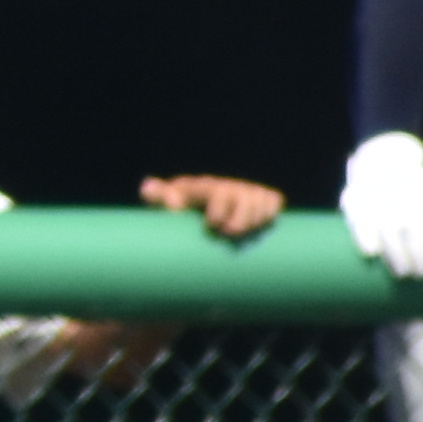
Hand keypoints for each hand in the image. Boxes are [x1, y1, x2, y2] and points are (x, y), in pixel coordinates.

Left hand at [140, 171, 285, 240]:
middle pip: (243, 197)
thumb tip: (148, 188)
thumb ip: (156, 196)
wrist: (196, 212)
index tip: (213, 225)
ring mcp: (245, 191)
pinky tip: (261, 225)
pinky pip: (274, 201)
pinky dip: (271, 212)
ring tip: (243, 234)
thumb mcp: (164, 204)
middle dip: (240, 218)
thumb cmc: (178, 211)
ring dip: (255, 219)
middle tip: (231, 234)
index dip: (218, 208)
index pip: (216, 191)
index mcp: (203, 188)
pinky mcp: (261, 199)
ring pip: (260, 200)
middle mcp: (227, 187)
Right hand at [336, 131, 422, 284]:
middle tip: (421, 276)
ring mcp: (372, 197)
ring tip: (402, 274)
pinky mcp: (353, 201)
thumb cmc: (417, 180)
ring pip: (382, 229)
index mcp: (417, 190)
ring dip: (392, 254)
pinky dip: (363, 237)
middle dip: (413, 255)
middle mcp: (394, 194)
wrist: (379, 160)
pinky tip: (371, 254)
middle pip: (405, 230)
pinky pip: (356, 221)